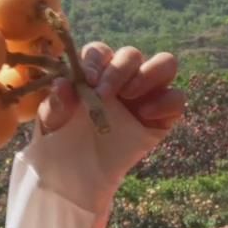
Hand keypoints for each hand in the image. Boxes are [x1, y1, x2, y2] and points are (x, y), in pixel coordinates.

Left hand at [38, 43, 185, 133]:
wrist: (80, 175)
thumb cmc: (63, 142)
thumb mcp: (51, 126)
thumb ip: (54, 105)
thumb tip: (63, 84)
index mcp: (94, 72)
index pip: (99, 52)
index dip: (95, 61)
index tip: (88, 81)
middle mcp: (123, 77)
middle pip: (131, 54)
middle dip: (119, 70)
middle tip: (104, 95)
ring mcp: (146, 93)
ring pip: (165, 63)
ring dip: (149, 74)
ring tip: (129, 95)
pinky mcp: (163, 114)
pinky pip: (176, 98)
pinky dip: (165, 102)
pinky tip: (144, 115)